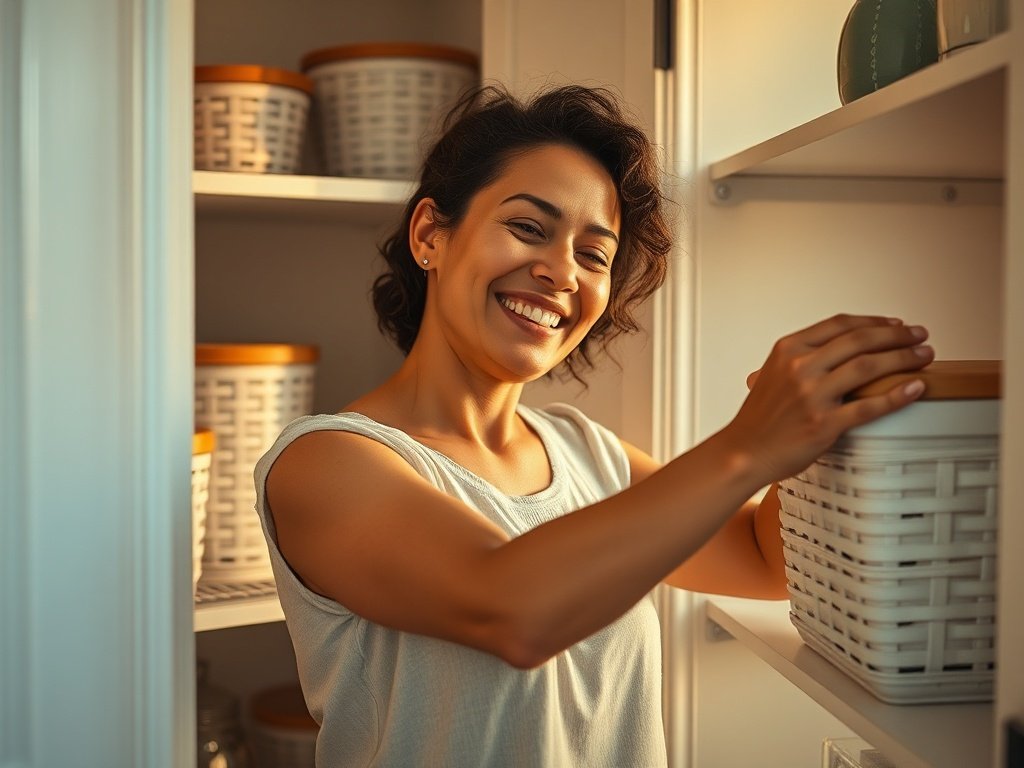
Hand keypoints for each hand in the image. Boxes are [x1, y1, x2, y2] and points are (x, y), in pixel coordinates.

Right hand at [722, 314, 933, 485]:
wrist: (743, 451)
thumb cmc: (760, 417)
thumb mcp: (773, 373)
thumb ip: (802, 358)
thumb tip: (837, 351)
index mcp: (788, 349)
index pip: (840, 324)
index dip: (873, 321)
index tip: (895, 324)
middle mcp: (800, 367)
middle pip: (860, 340)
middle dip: (897, 335)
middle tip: (920, 335)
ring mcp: (812, 395)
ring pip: (869, 366)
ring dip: (903, 358)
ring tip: (925, 355)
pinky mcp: (824, 424)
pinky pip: (869, 406)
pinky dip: (897, 395)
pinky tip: (916, 388)